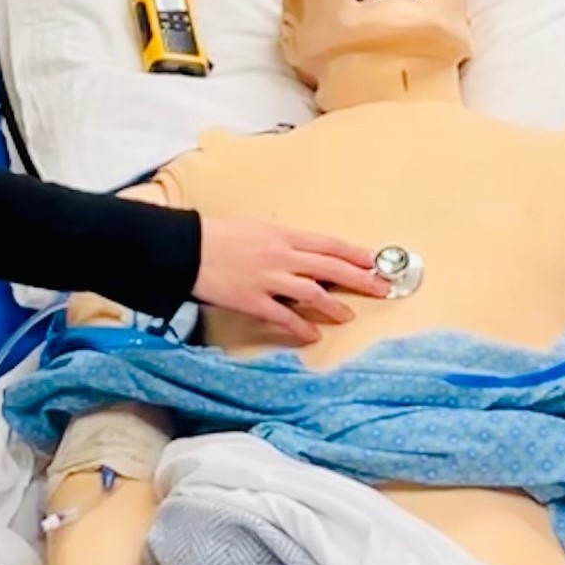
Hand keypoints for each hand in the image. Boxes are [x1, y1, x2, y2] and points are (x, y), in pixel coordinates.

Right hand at [191, 215, 387, 345]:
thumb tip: (300, 255)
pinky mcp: (252, 300)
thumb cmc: (215, 234)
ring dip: (334, 306)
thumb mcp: (254, 229)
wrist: (184, 247)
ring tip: (348, 316)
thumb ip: (280, 242)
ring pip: (313, 293)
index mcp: (282, 235)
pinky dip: (300, 327)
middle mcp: (281, 255)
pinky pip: (283, 317)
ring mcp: (268, 279)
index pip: (329, 244)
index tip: (375, 260)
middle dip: (360, 278)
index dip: (355, 253)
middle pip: (331, 267)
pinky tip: (312, 335)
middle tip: (380, 287)